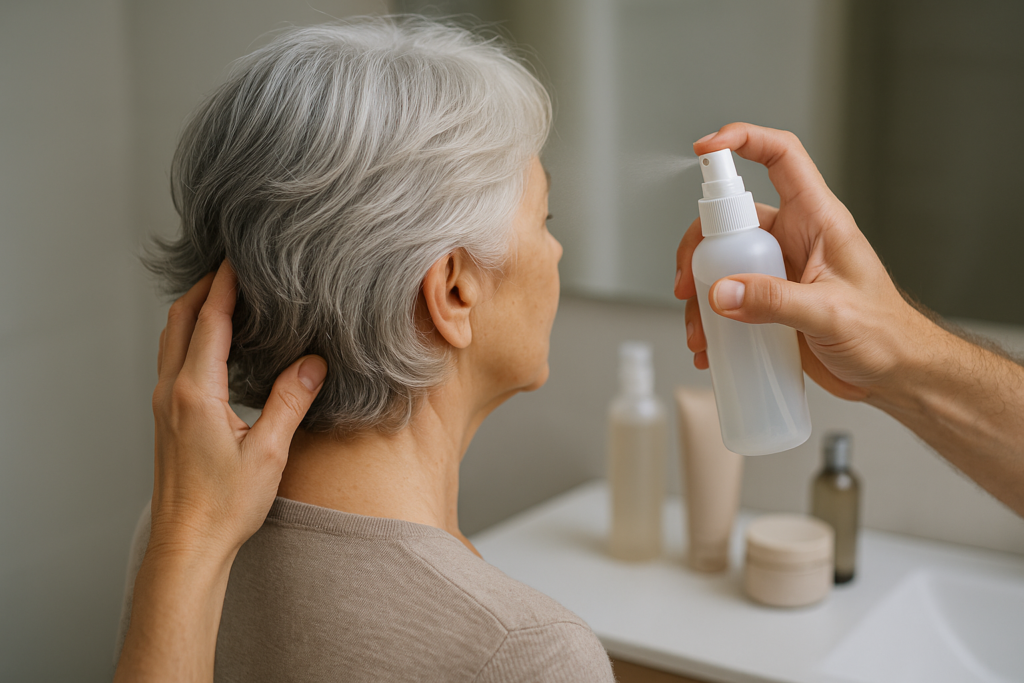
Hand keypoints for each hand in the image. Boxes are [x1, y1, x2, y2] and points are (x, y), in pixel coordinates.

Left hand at [149, 261, 326, 559]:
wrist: (188, 544)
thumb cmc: (224, 506)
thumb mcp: (268, 453)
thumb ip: (290, 401)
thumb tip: (314, 363)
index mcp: (195, 392)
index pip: (210, 322)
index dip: (225, 285)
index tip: (239, 257)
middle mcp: (172, 391)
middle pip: (180, 320)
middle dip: (205, 287)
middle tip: (233, 265)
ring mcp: (164, 403)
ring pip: (171, 338)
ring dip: (195, 309)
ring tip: (224, 293)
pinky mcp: (167, 416)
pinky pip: (173, 359)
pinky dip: (191, 335)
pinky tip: (214, 342)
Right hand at [674, 122, 935, 402]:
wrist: (896, 375)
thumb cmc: (887, 334)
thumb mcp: (831, 314)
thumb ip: (775, 301)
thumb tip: (722, 292)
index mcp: (819, 220)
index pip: (782, 158)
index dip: (744, 140)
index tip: (707, 148)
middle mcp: (795, 238)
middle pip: (732, 219)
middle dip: (699, 248)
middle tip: (687, 283)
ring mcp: (779, 270)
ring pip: (722, 262)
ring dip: (700, 292)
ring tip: (699, 330)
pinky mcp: (770, 301)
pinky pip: (729, 298)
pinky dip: (711, 319)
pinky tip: (710, 346)